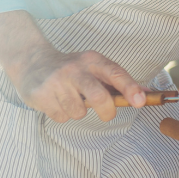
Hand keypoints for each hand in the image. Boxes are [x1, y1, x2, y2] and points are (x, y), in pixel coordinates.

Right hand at [13, 48, 145, 122]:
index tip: (140, 101)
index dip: (130, 88)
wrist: (31, 61)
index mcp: (92, 60)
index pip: (115, 73)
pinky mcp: (40, 95)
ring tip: (71, 99)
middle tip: (107, 113)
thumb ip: (118, 81)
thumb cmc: (71, 68)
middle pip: (98, 96)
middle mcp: (74, 69)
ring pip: (78, 112)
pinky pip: (61, 117)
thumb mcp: (94, 66)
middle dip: (107, 111)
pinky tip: (56, 101)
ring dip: (78, 112)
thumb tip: (146, 94)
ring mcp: (56, 82)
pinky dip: (63, 114)